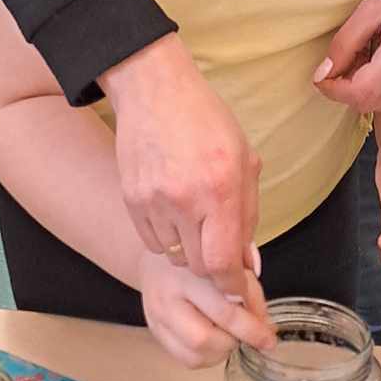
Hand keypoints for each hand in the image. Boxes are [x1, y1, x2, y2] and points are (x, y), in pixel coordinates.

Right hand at [102, 36, 261, 294]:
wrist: (155, 90)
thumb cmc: (205, 121)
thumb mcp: (244, 160)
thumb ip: (249, 214)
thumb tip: (248, 263)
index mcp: (221, 189)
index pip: (223, 263)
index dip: (232, 286)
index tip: (237, 291)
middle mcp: (185, 199)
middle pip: (199, 266)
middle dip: (213, 263)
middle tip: (217, 241)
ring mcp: (153, 201)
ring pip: (175, 255)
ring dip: (188, 247)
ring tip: (193, 214)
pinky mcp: (132, 199)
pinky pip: (151, 241)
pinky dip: (165, 236)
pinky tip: (172, 208)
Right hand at [139, 250, 274, 369]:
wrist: (156, 256)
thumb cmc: (198, 256)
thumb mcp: (226, 260)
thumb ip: (247, 288)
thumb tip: (265, 324)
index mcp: (188, 273)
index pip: (225, 310)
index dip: (252, 328)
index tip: (269, 337)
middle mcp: (167, 297)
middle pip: (206, 338)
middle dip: (235, 341)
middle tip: (248, 332)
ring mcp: (157, 317)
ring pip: (195, 354)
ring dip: (222, 350)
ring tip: (229, 332)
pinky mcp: (154, 331)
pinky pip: (186, 359)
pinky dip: (208, 356)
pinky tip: (214, 339)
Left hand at [315, 0, 380, 113]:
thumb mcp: (373, 8)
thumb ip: (344, 42)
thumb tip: (323, 72)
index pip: (359, 93)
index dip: (333, 90)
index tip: (322, 78)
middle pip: (368, 104)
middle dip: (348, 89)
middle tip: (348, 62)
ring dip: (368, 90)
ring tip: (373, 60)